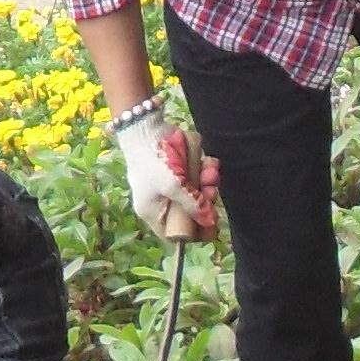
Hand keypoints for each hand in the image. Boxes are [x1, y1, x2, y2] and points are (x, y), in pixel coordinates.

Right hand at [113, 98, 218, 241]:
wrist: (146, 126)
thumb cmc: (154, 161)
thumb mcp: (173, 185)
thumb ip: (193, 204)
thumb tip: (210, 221)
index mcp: (153, 212)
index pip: (175, 234)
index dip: (195, 233)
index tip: (213, 227)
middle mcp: (162, 202)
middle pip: (191, 214)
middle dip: (206, 203)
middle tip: (212, 192)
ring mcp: (172, 186)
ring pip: (199, 194)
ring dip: (209, 184)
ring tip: (210, 172)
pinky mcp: (181, 170)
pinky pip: (199, 177)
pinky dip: (207, 171)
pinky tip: (209, 164)